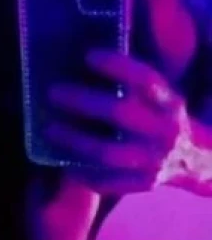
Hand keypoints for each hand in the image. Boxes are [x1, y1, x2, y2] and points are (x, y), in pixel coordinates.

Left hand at [46, 49, 184, 195]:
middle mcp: (165, 130)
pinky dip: (82, 170)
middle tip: (53, 93)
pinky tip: (63, 159)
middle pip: (120, 113)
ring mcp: (154, 160)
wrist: (190, 160)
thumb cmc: (159, 118)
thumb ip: (132, 83)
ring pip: (107, 152)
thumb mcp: (159, 97)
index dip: (117, 66)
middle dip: (82, 101)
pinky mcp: (142, 184)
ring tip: (50, 129)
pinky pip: (106, 181)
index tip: (88, 56)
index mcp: (169, 103)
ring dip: (74, 139)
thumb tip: (84, 61)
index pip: (145, 80)